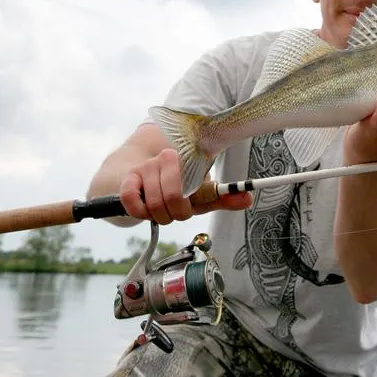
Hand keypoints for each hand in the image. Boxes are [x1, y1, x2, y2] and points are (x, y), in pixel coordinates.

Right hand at [119, 148, 251, 223]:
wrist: (138, 181)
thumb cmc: (174, 189)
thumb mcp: (198, 194)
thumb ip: (222, 198)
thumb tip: (249, 199)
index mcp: (186, 160)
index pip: (196, 188)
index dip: (191, 205)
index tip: (188, 207)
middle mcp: (165, 159)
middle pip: (173, 199)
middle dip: (175, 214)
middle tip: (174, 212)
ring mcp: (145, 168)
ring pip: (154, 204)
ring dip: (158, 216)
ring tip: (160, 211)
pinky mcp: (126, 180)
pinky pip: (131, 201)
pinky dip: (139, 212)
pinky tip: (144, 210)